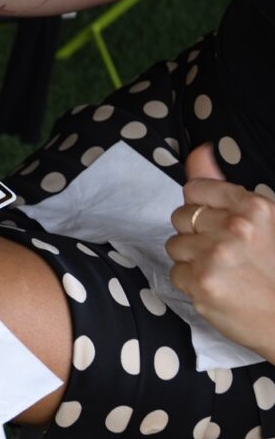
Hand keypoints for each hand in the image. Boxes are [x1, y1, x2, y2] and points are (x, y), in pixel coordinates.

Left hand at [166, 143, 274, 361]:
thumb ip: (223, 187)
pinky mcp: (201, 283)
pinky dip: (191, 282)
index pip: (194, 190)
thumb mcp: (263, 220)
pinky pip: (175, 272)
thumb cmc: (274, 268)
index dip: (202, 207)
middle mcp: (235, 227)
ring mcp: (216, 256)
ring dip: (191, 259)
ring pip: (174, 245)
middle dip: (195, 233)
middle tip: (224, 252)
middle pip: (180, 216)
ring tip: (222, 271)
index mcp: (254, 207)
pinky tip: (217, 288)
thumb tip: (198, 151)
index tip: (217, 223)